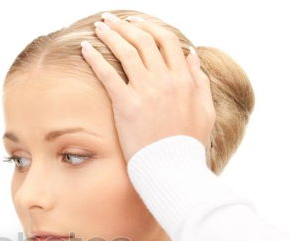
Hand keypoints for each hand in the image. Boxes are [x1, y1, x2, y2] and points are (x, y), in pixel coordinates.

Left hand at [80, 12, 214, 162]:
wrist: (172, 169)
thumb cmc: (187, 145)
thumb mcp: (204, 110)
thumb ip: (199, 81)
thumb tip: (191, 55)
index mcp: (184, 79)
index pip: (167, 40)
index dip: (149, 27)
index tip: (136, 23)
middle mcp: (166, 80)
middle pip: (144, 40)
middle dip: (126, 25)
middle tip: (111, 20)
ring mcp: (146, 91)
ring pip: (127, 52)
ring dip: (111, 35)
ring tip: (99, 27)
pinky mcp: (127, 105)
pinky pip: (108, 74)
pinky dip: (96, 58)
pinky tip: (86, 48)